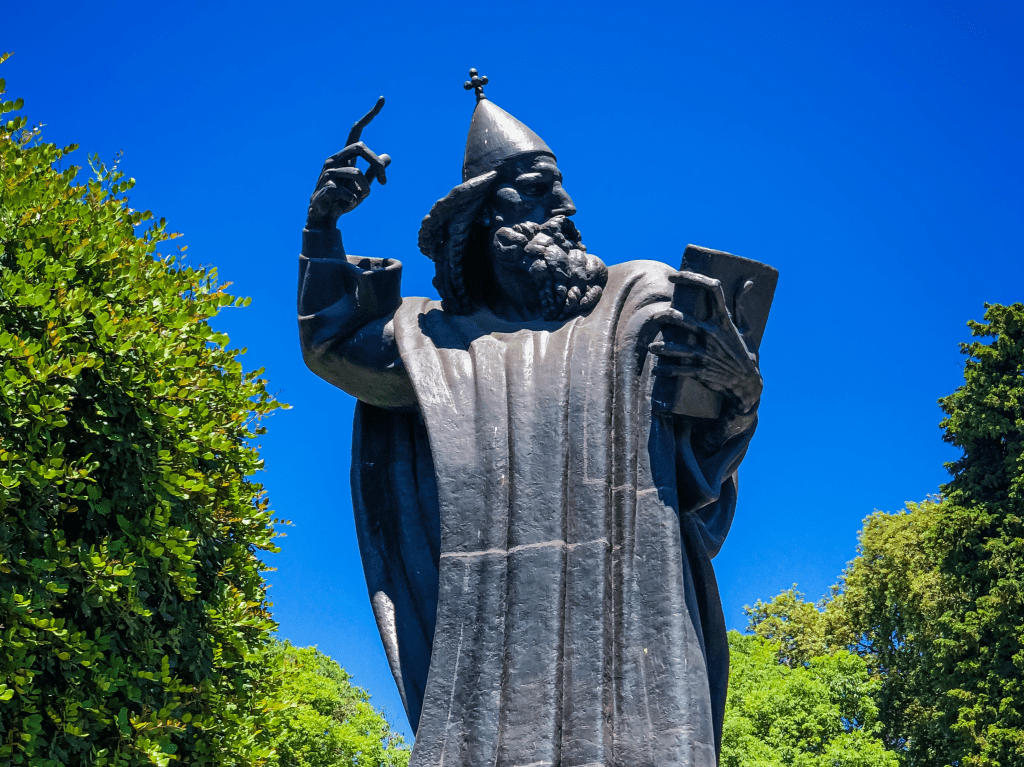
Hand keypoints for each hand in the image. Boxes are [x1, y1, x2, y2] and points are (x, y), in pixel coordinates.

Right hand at [306, 97, 391, 229]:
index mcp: (345, 156)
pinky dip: (353, 200)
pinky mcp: (324, 185)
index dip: (370, 116)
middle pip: (361, 147)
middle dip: (376, 164)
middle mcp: (335, 159)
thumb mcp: (364, 185)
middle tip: (384, 183)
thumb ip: (373, 171)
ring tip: (360, 200)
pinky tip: (347, 205)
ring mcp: (328, 171)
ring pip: (356, 173)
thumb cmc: (344, 200)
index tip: (382, 99)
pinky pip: (347, 190)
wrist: (325, 216)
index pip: (357, 131)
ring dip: (365, 190)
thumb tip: (387, 156)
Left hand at [648, 271, 762, 414]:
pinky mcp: (701, 370)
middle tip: (656, 317)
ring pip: (677, 347)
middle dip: (665, 316)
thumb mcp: (746, 327)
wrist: (748, 383)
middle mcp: (713, 333)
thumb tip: (746, 282)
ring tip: (651, 347)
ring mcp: (706, 353)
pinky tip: (656, 370)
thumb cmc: (745, 352)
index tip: (674, 276)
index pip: (712, 290)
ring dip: (661, 347)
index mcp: (723, 320)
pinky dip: (666, 370)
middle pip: (683, 319)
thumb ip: (740, 304)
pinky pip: (679, 370)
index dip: (692, 278)